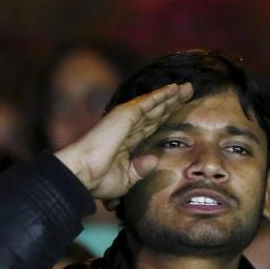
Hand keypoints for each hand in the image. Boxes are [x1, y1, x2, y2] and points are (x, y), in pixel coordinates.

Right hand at [54, 82, 192, 205]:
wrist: (82, 175)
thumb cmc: (97, 180)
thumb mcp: (125, 179)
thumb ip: (140, 169)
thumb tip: (153, 159)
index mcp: (127, 143)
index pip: (150, 127)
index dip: (165, 118)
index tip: (179, 112)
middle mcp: (126, 129)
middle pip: (154, 113)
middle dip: (171, 103)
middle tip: (188, 92)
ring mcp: (124, 120)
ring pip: (153, 105)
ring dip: (169, 96)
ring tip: (186, 88)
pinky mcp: (124, 115)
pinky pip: (147, 103)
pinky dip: (160, 95)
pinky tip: (173, 89)